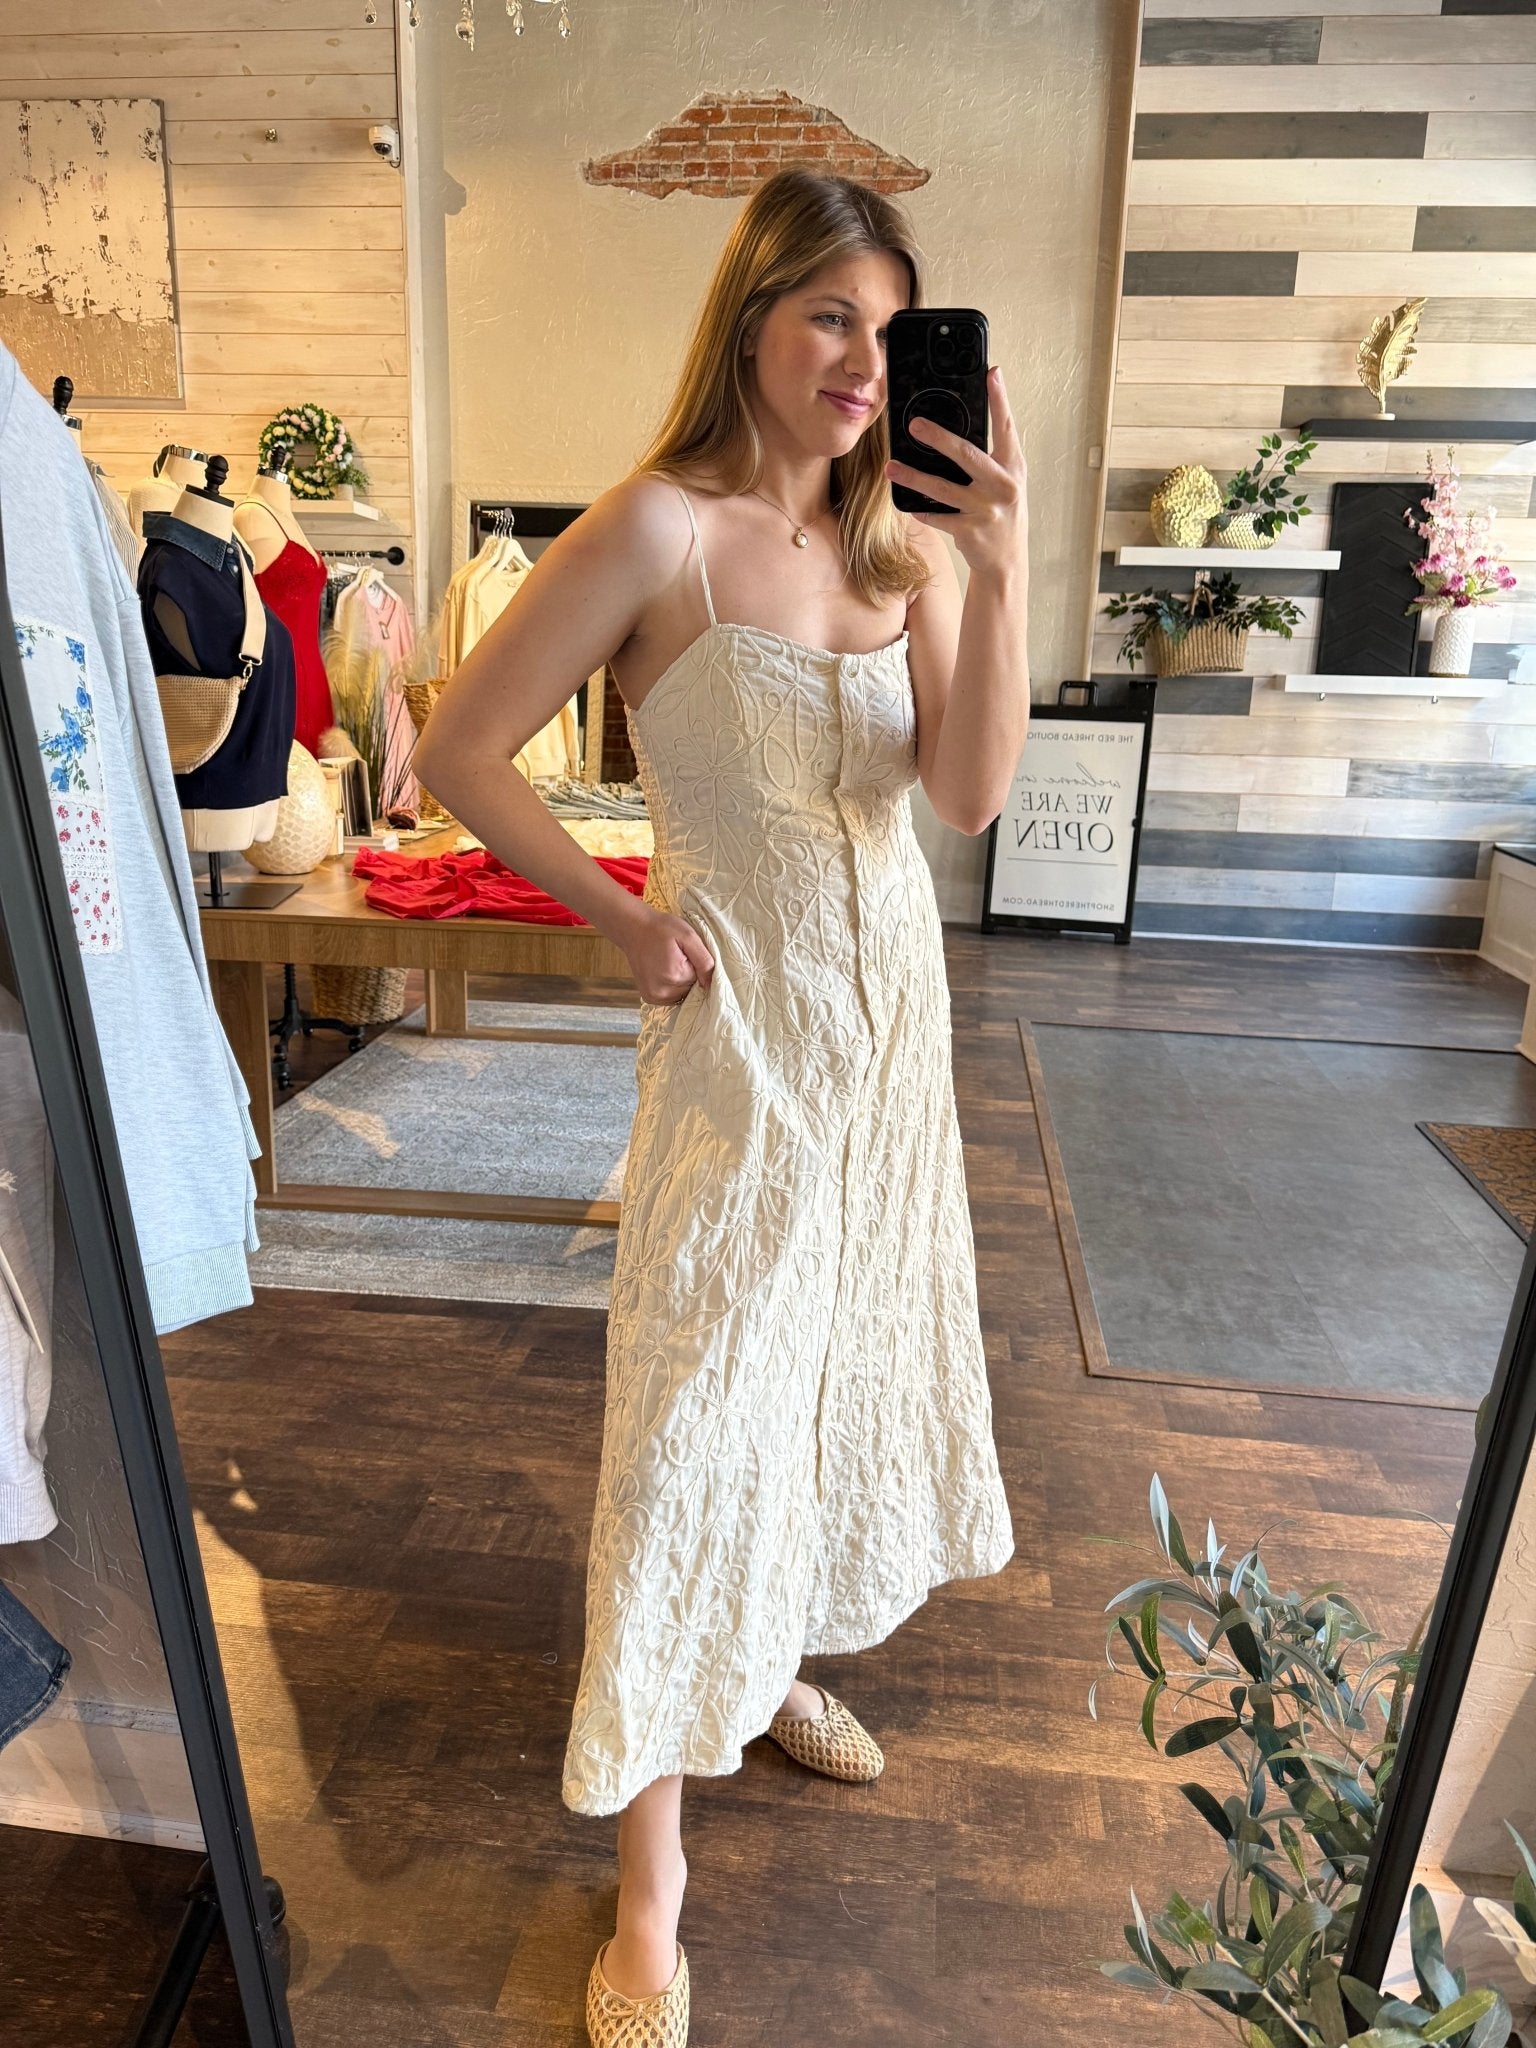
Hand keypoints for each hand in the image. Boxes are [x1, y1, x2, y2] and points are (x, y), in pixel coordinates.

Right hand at [627, 906, 714, 1005]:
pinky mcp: (649, 997)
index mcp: (675, 976)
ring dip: (680, 981)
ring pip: (682, 994)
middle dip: (689, 974)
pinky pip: (670, 997)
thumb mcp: (689, 936)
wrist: (634, 928)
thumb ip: (704, 960)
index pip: (700, 979)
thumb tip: (712, 983)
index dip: (696, 965)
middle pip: (691, 989)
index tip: (686, 953)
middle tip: (677, 956)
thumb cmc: (661, 929)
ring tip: (669, 962)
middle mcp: (663, 991)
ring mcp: (654, 996)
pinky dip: (671, 986)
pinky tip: (664, 970)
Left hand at [885, 364, 1028, 580]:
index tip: (992, 373)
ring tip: (891, 467)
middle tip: (914, 424)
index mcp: (1014, 467)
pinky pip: (938, 516)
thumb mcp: (1005, 481)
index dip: (1000, 399)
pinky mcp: (970, 531)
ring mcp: (986, 510)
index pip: (1006, 427)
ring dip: (913, 477)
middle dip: (938, 438)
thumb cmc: (1002, 513)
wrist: (1007, 560)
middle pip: (967, 455)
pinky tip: (908, 504)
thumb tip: (959, 427)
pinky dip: (921, 509)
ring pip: (943, 488)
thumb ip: (991, 456)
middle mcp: (1003, 486)